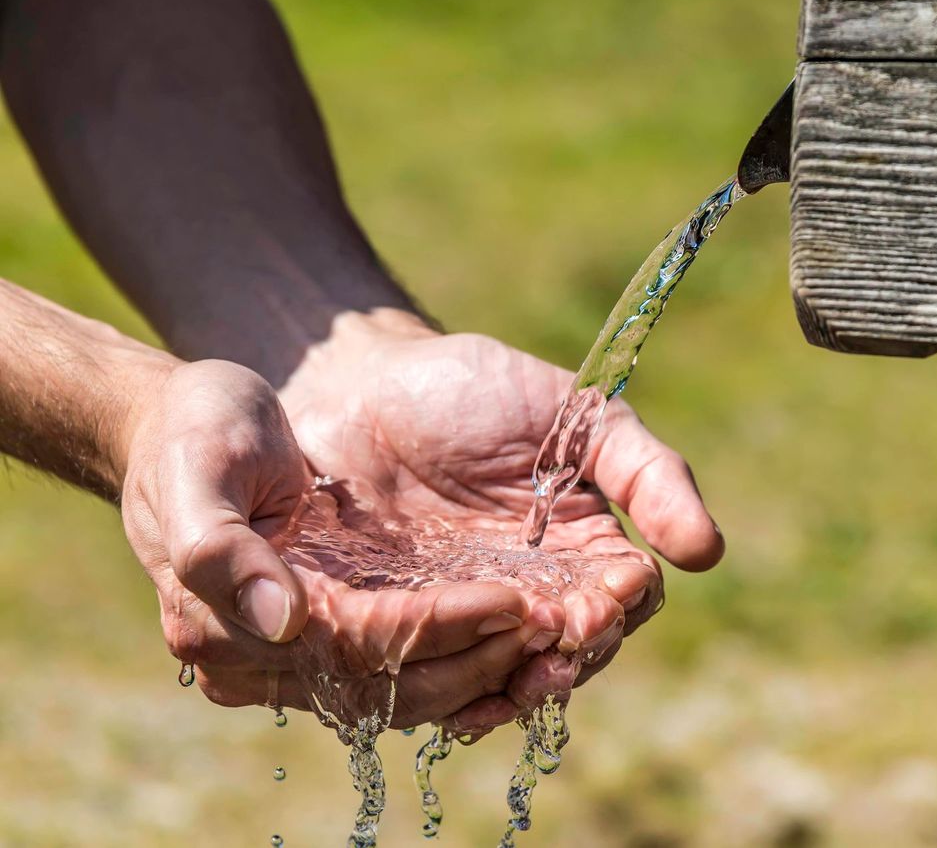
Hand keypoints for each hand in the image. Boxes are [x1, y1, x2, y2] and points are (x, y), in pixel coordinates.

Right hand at [119, 358, 558, 728]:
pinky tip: (530, 634)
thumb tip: (284, 621)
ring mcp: (309, 652)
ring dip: (492, 669)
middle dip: (482, 658)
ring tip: (564, 634)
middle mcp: (271, 658)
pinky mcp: (344, 631)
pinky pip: (416, 667)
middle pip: (395, 688)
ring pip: (414, 690)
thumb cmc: (197, 431)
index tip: (511, 599)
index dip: (436, 628)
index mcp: (225, 625)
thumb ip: (220, 546)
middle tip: (560, 622)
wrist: (194, 424)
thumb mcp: (198, 464)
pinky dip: (475, 657)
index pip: (356, 646)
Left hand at [278, 311, 723, 725]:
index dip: (619, 608)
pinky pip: (438, 682)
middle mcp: (534, 591)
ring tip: (511, 684)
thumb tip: (708, 554)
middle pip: (572, 651)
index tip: (603, 601)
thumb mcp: (576, 415)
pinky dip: (453, 700)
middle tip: (555, 646)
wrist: (360, 385)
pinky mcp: (407, 629)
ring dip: (517, 689)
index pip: (624, 598)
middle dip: (571, 657)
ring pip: (510, 677)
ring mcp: (470, 614)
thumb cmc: (474, 390)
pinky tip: (457, 707)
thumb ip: (647, 473)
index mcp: (583, 545)